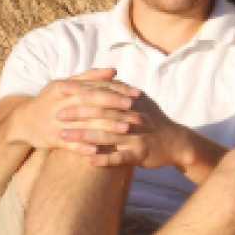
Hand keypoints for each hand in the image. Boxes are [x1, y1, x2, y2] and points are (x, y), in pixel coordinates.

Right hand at [9, 68, 140, 151]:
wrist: (22, 122)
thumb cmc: (50, 101)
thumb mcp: (65, 84)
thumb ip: (90, 77)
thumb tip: (114, 70)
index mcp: (65, 88)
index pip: (94, 88)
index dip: (116, 91)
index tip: (136, 94)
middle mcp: (60, 104)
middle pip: (91, 105)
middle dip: (114, 108)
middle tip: (135, 111)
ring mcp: (55, 122)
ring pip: (83, 124)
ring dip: (105, 127)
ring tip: (124, 129)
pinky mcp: (51, 138)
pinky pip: (69, 144)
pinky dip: (83, 147)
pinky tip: (98, 150)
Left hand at [57, 90, 187, 169]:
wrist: (176, 142)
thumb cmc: (154, 121)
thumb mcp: (141, 101)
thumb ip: (122, 90)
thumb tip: (103, 75)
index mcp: (132, 103)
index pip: (103, 93)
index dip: (82, 90)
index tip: (61, 87)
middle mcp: (134, 118)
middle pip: (102, 113)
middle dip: (78, 113)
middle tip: (57, 113)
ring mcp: (137, 137)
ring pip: (106, 136)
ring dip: (83, 136)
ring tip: (63, 136)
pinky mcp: (140, 154)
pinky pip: (119, 157)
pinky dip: (103, 159)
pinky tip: (87, 159)